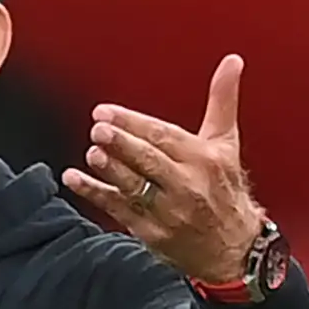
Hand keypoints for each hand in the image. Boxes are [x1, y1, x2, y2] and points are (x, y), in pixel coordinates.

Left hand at [63, 54, 263, 282]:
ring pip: (134, 187)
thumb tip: (232, 60)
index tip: (106, 111)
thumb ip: (222, 100)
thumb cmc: (226, 188)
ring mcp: (170, 212)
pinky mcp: (153, 234)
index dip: (134, 123)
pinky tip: (75, 179)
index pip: (164, 137)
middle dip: (122, 144)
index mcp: (205, 159)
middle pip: (150, 161)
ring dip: (110, 169)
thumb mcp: (226, 143)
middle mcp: (188, 185)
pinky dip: (96, 193)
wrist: (233, 248)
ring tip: (92, 153)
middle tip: (97, 129)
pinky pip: (120, 210)